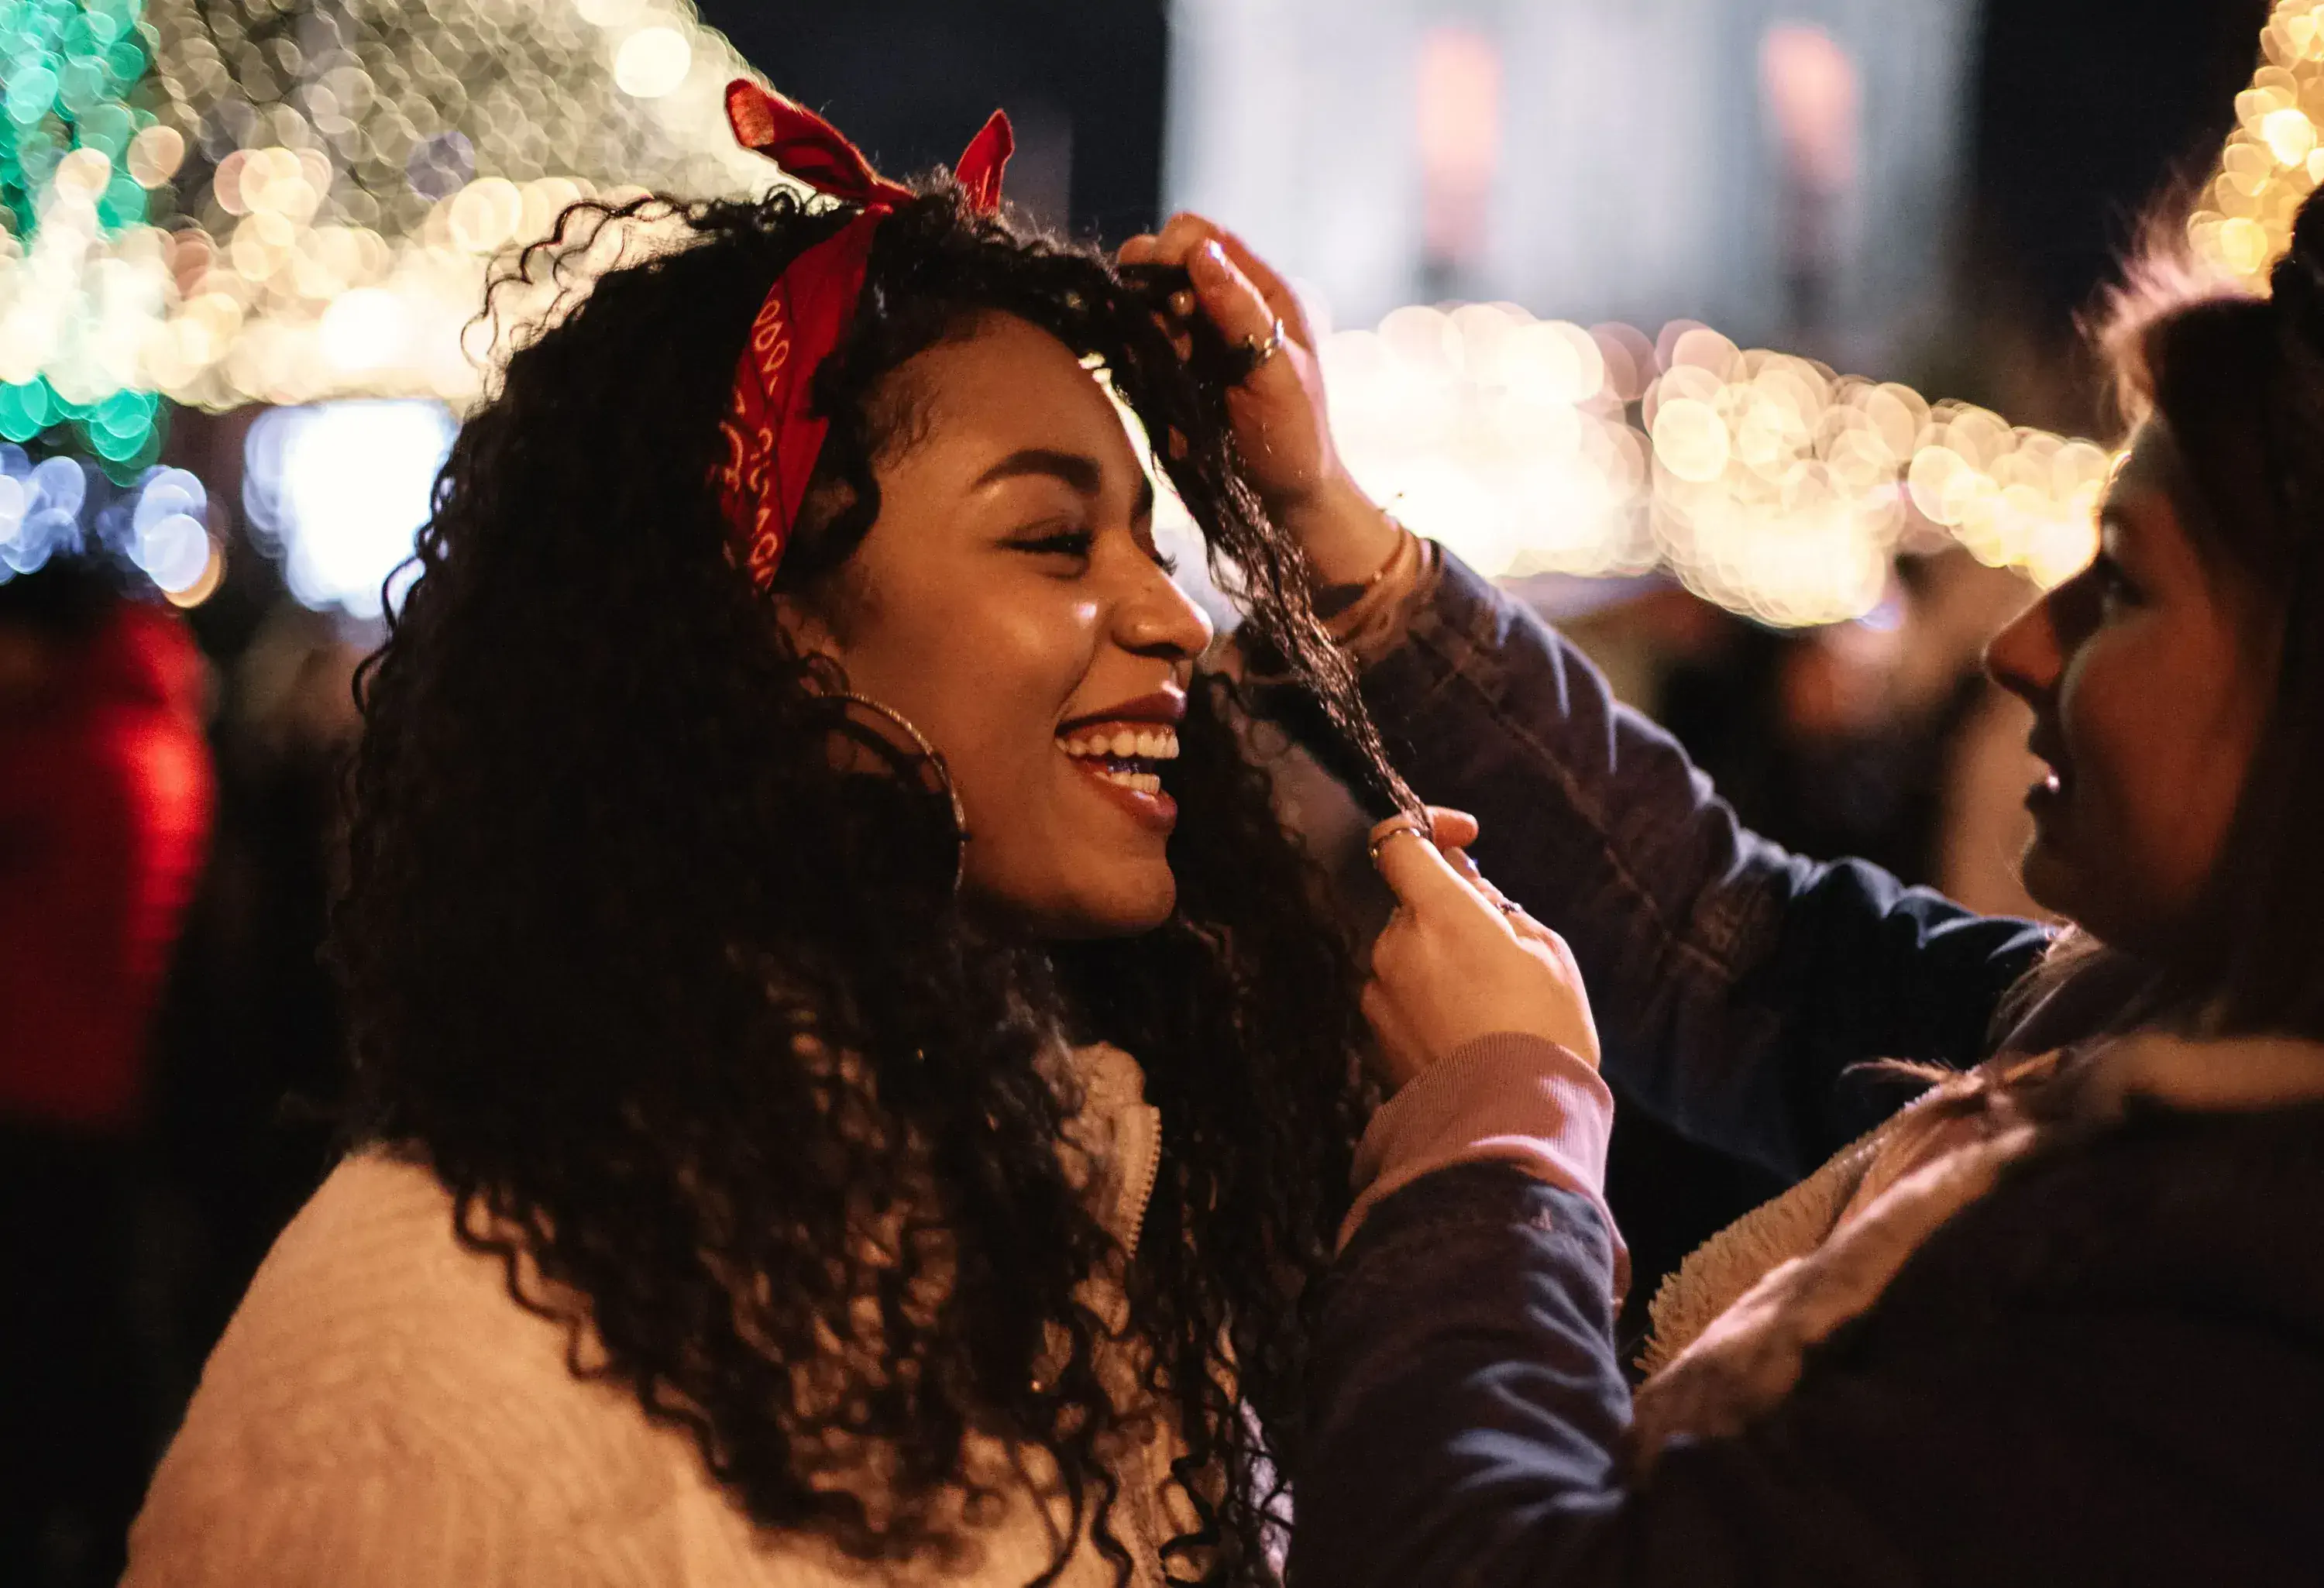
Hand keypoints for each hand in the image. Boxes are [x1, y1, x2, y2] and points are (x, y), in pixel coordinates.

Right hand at [1117, 214, 1400, 587]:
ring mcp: (1199, 338)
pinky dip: (1139, 352)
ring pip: (1148, 302)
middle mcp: (1227, 306)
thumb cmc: (1294, 438)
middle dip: (1152, 287)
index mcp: (1262, 294)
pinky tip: (1157, 377)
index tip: (1159, 289)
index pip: (1202, 237)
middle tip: (1169, 334)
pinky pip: (1142, 343)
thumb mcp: (1278, 374)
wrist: (1285, 499)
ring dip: (1146, 324)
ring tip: (1171, 361)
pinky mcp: (1177, 370)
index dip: (1171, 250)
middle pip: (1166, 262)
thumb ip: (1241, 312)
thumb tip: (1201, 252)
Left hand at [1362, 812, 1600, 1092]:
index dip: (1427, 825)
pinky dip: (1427, 997)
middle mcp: (1393, 946)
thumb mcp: (1546, 950)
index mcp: (1437, 912)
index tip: (1465, 835)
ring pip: (1405, 951)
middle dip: (1449, 910)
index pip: (1396, 840)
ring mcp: (1378, 993)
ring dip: (1438, 958)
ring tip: (1492, 999)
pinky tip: (1468, 1029)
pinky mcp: (1374, 1035)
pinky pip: (1400, 994)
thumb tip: (1466, 881)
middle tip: (1502, 945)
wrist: (1511, 1126)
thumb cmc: (1544, 1031)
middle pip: (1410, 902)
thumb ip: (1496, 904)